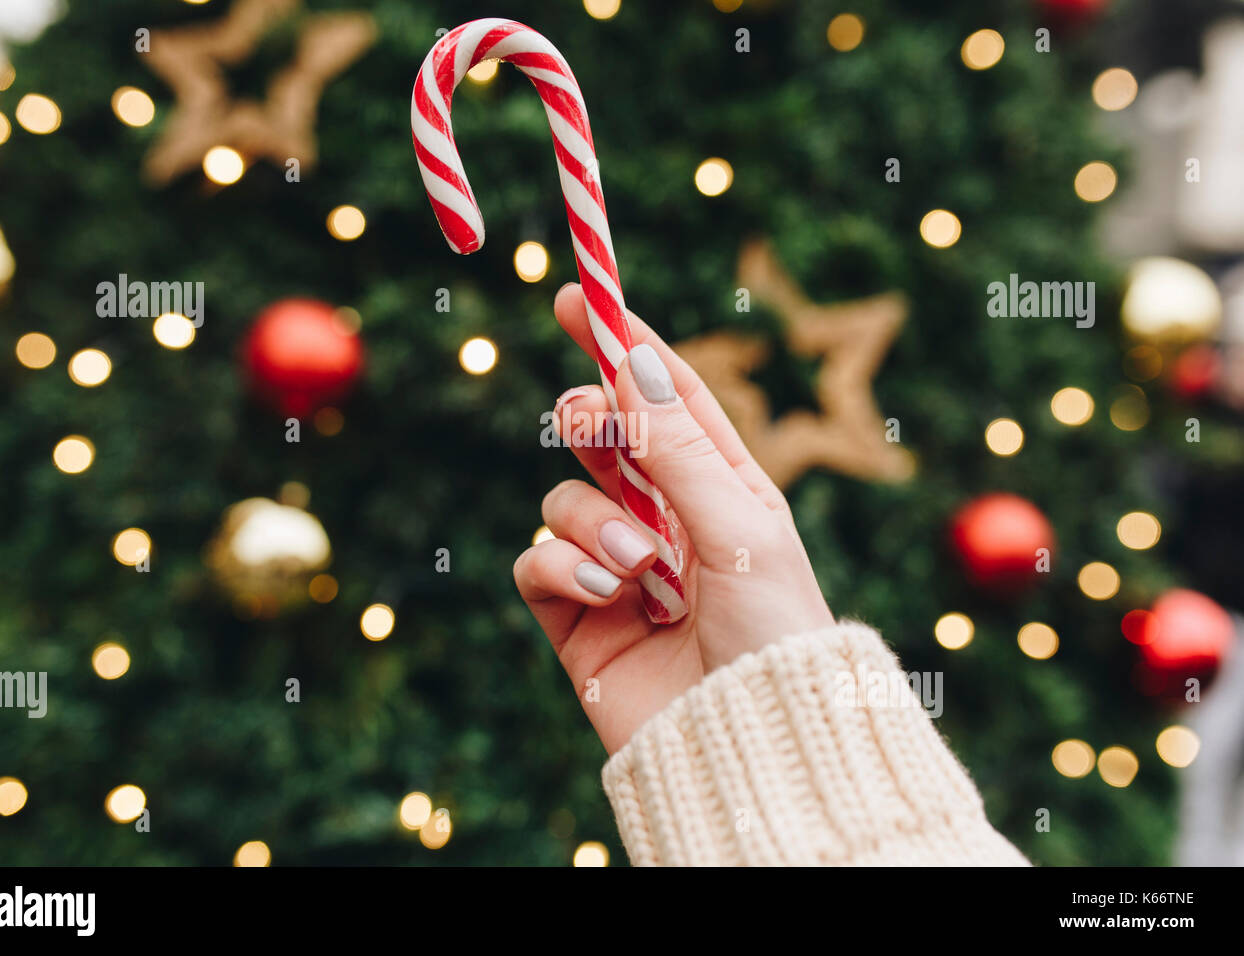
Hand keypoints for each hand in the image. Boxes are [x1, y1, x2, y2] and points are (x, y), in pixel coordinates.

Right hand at [513, 283, 834, 754]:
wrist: (751, 744)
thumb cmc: (773, 631)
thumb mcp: (738, 524)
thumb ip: (676, 445)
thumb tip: (632, 360)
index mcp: (722, 489)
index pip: (668, 400)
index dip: (624, 345)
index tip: (580, 297)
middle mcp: (667, 522)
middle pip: (604, 439)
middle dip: (588, 422)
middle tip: (586, 421)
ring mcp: (619, 569)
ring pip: (565, 501)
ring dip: (593, 522)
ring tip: (639, 568)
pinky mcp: (578, 617)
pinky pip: (537, 562)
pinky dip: (564, 568)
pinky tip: (609, 596)